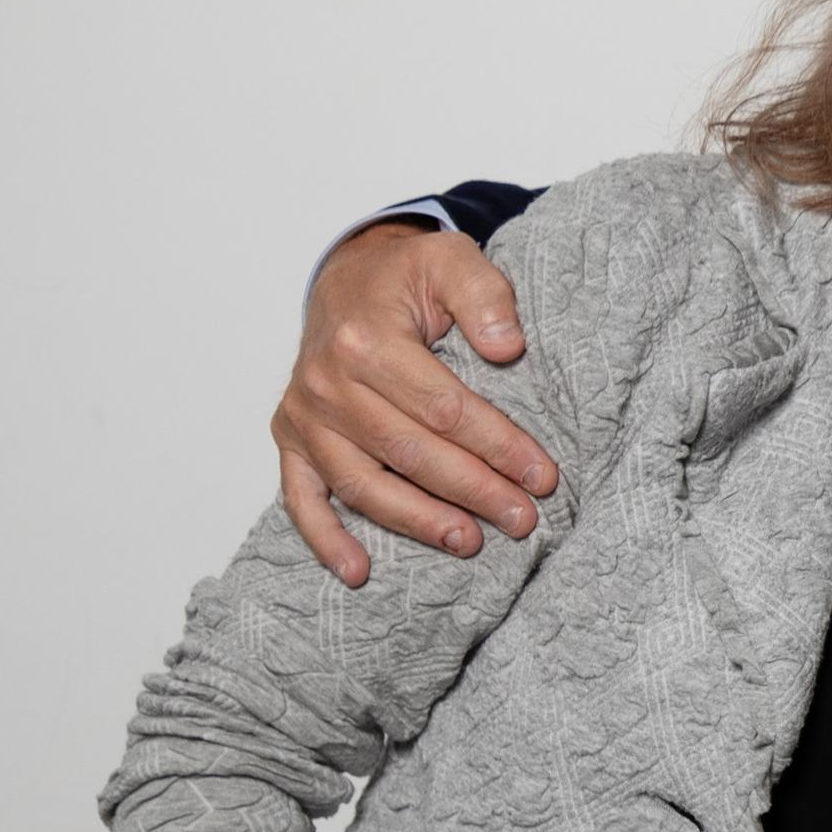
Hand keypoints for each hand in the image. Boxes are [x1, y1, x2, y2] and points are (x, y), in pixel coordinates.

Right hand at [278, 222, 554, 585]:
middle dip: (473, 490)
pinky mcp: (290, 440)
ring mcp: (304, 417)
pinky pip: (301, 498)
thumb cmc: (405, 276)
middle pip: (409, 452)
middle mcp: (326, 383)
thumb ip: (484, 294)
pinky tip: (359, 571)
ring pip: (362, 485)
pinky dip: (325, 539)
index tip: (541, 475)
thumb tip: (506, 347)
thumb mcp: (451, 259)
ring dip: (417, 521)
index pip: (444, 408)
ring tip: (469, 542)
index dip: (497, 445)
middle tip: (523, 519)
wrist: (347, 278)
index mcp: (366, 340)